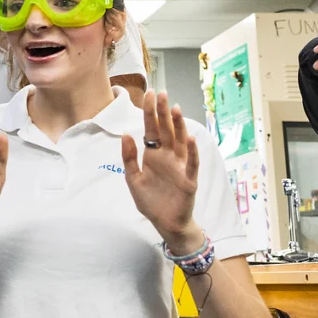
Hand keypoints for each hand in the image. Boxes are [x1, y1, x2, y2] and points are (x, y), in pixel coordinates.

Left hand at [121, 92, 200, 250]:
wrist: (165, 223)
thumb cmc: (151, 201)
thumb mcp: (133, 178)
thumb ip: (129, 158)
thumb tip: (126, 134)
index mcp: (153, 155)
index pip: (152, 129)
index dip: (150, 112)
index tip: (148, 94)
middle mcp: (168, 157)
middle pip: (166, 130)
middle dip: (163, 112)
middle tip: (160, 93)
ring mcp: (180, 167)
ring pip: (180, 142)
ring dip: (178, 126)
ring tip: (175, 108)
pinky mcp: (189, 180)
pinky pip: (191, 163)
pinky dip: (191, 151)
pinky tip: (190, 138)